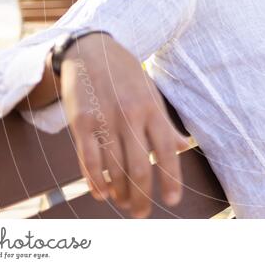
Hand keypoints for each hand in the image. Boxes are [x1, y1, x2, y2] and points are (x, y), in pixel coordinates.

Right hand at [58, 33, 191, 217]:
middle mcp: (131, 116)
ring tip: (124, 204)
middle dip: (143, 197)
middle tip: (142, 214)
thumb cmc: (126, 75)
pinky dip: (96, 181)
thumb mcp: (151, 93)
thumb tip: (183, 146)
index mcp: (152, 110)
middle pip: (141, 167)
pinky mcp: (81, 123)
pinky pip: (89, 160)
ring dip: (120, 193)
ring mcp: (105, 120)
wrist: (90, 50)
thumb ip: (164, 123)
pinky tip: (102, 193)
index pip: (168, 151)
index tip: (173, 200)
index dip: (172, 179)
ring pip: (114, 169)